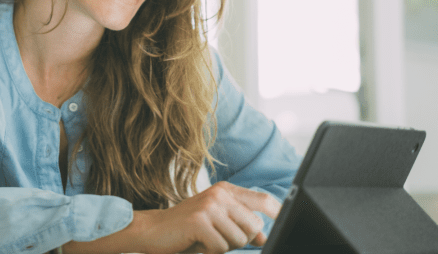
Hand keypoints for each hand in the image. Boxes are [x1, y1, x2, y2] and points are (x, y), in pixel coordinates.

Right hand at [138, 181, 280, 253]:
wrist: (151, 230)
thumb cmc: (185, 227)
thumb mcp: (215, 219)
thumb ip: (239, 222)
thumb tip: (264, 237)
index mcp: (225, 190)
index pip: (263, 200)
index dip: (279, 214)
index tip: (286, 224)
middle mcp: (219, 194)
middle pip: (255, 226)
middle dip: (241, 241)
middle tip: (219, 239)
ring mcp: (209, 206)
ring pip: (240, 239)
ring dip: (224, 247)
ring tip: (206, 240)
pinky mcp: (200, 221)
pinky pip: (221, 247)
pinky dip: (210, 251)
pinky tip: (197, 244)